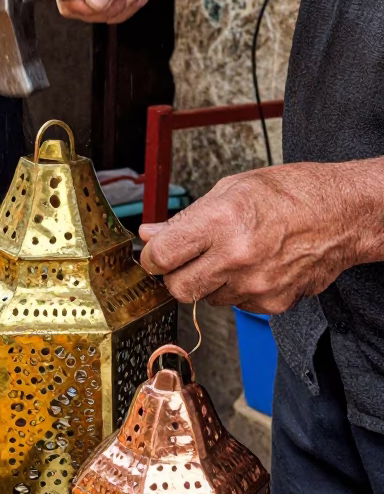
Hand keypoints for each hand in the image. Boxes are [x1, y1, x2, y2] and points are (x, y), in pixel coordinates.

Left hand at [138, 161, 379, 313]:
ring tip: (234, 254)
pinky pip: (237, 304)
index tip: (154, 255)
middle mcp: (237, 257)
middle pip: (179, 288)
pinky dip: (237, 289)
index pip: (162, 257)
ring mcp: (256, 285)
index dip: (151, 258)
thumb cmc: (290, 194)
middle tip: (187, 259)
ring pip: (208, 298)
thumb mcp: (231, 189)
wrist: (341, 214)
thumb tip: (151, 234)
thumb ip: (186, 218)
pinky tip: (255, 266)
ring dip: (210, 282)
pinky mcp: (272, 303)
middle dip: (176, 276)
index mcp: (222, 220)